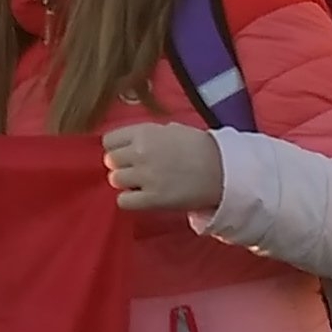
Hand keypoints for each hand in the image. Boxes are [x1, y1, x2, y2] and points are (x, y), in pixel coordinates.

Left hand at [101, 122, 222, 214]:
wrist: (222, 171)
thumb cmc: (199, 148)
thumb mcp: (170, 130)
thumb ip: (145, 135)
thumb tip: (125, 144)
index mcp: (144, 132)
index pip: (109, 141)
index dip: (117, 148)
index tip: (127, 154)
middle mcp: (140, 152)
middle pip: (110, 161)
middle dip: (121, 165)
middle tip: (137, 170)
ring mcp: (145, 176)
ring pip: (115, 180)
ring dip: (126, 183)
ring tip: (143, 184)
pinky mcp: (152, 199)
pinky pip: (123, 201)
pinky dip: (131, 200)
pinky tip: (144, 197)